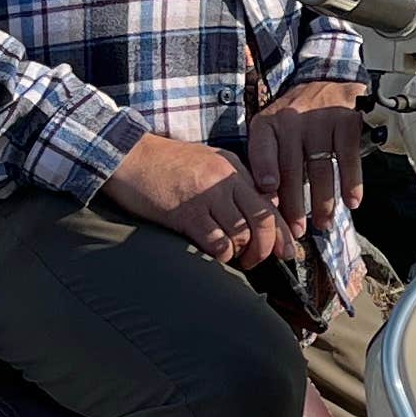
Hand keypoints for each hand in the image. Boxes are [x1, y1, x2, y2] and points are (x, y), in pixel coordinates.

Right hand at [105, 131, 296, 268]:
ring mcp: (206, 196)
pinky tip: (214, 255)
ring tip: (233, 258)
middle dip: (266, 249)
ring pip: (241, 235)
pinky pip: (216, 242)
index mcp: (233, 168)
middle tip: (257, 261)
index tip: (288, 252)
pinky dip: (220, 254)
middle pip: (263, 221)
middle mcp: (225, 180)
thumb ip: (233, 184)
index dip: (282, 232)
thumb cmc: (165, 164)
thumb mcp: (207, 163)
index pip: (268, 204)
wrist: (127, 155)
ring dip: (240, 254)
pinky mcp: (186, 213)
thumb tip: (259, 213)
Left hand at [247, 81, 366, 237]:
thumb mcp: (273, 129)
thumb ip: (267, 159)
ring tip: (324, 224)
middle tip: (296, 231)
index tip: (267, 195)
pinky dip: (351, 183)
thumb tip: (268, 200)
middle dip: (294, 205)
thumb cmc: (297, 117)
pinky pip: (349, 159)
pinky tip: (353, 202)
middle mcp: (292, 120)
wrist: (329, 81)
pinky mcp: (347, 123)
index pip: (262, 150)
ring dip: (324, 202)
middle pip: (292, 170)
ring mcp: (321, 121)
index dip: (263, 173)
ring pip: (321, 169)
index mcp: (268, 123)